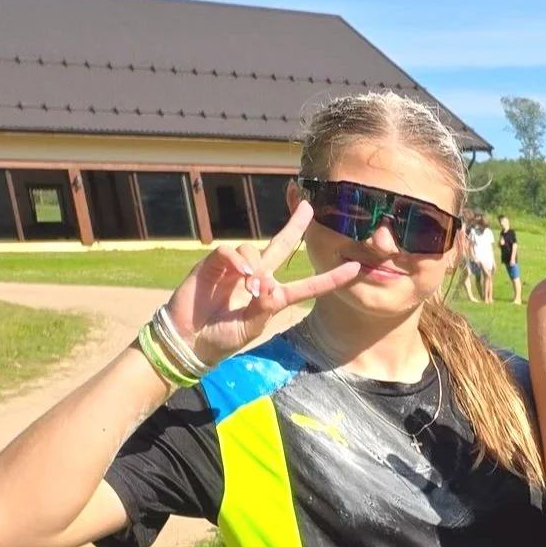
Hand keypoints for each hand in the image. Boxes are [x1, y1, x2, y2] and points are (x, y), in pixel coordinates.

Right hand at [165, 201, 361, 366]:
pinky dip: (237, 260)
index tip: (355, 268)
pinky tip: (241, 273)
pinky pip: (230, 251)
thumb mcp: (251, 326)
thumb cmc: (223, 337)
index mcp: (272, 296)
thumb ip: (264, 306)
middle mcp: (257, 277)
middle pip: (280, 245)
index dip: (330, 277)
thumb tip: (269, 285)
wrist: (190, 339)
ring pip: (254, 250)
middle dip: (295, 225)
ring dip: (256, 266)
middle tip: (309, 207)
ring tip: (250, 289)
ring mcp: (235, 268)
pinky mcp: (214, 263)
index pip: (306, 285)